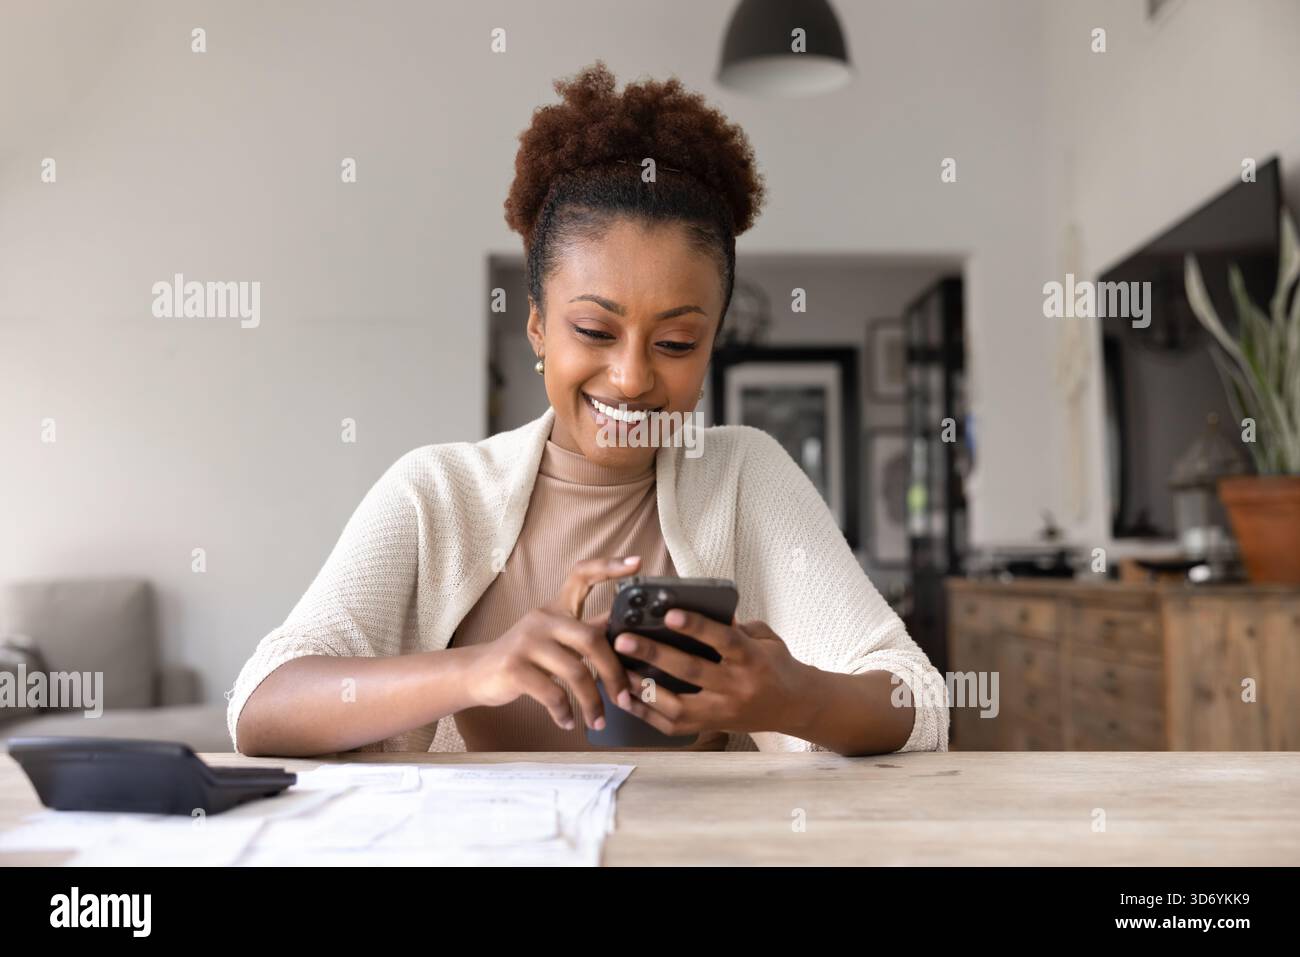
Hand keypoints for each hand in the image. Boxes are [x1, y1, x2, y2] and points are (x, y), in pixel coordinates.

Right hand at [464, 555, 640, 730]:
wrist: (476, 673)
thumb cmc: (526, 657)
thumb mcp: (554, 638)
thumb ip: (586, 634)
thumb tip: (629, 634)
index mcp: (556, 608)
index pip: (582, 575)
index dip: (609, 567)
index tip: (636, 563)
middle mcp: (542, 618)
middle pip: (590, 639)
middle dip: (613, 673)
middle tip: (625, 697)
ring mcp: (526, 641)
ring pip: (575, 672)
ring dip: (592, 702)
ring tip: (598, 721)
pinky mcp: (514, 667)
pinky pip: (552, 693)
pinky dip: (564, 711)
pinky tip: (567, 721)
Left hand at [612, 611, 812, 737]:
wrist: (795, 706)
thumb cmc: (775, 664)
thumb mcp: (763, 638)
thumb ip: (733, 626)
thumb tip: (696, 610)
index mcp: (752, 659)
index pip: (723, 640)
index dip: (697, 627)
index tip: (669, 614)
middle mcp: (736, 687)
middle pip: (691, 671)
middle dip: (654, 655)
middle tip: (624, 640)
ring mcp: (722, 712)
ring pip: (678, 705)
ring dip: (643, 689)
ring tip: (617, 671)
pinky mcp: (711, 727)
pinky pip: (674, 727)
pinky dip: (648, 714)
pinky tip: (627, 699)